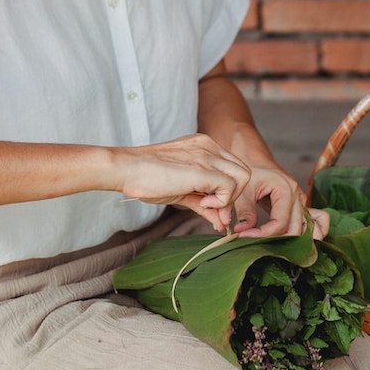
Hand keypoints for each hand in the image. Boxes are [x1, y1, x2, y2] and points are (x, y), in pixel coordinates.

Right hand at [117, 134, 250, 230]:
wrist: (126, 168)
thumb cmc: (147, 179)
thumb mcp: (181, 191)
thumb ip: (203, 204)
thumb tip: (220, 223)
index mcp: (204, 146)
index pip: (233, 167)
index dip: (228, 190)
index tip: (211, 205)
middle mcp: (209, 146)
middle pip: (243, 172)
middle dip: (233, 195)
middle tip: (212, 208)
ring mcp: (207, 155)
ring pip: (243, 177)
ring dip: (229, 198)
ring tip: (205, 205)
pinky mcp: (203, 168)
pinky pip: (230, 186)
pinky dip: (222, 202)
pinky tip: (202, 203)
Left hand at [228, 165, 330, 239]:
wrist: (257, 162)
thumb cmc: (250, 173)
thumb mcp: (243, 190)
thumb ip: (245, 211)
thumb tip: (242, 232)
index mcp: (285, 189)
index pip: (280, 223)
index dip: (262, 234)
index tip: (243, 235)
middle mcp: (298, 196)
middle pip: (295, 230)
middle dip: (275, 241)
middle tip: (254, 242)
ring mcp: (302, 202)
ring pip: (308, 229)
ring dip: (292, 242)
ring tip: (272, 246)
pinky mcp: (302, 207)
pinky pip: (317, 221)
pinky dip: (313, 233)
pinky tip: (298, 242)